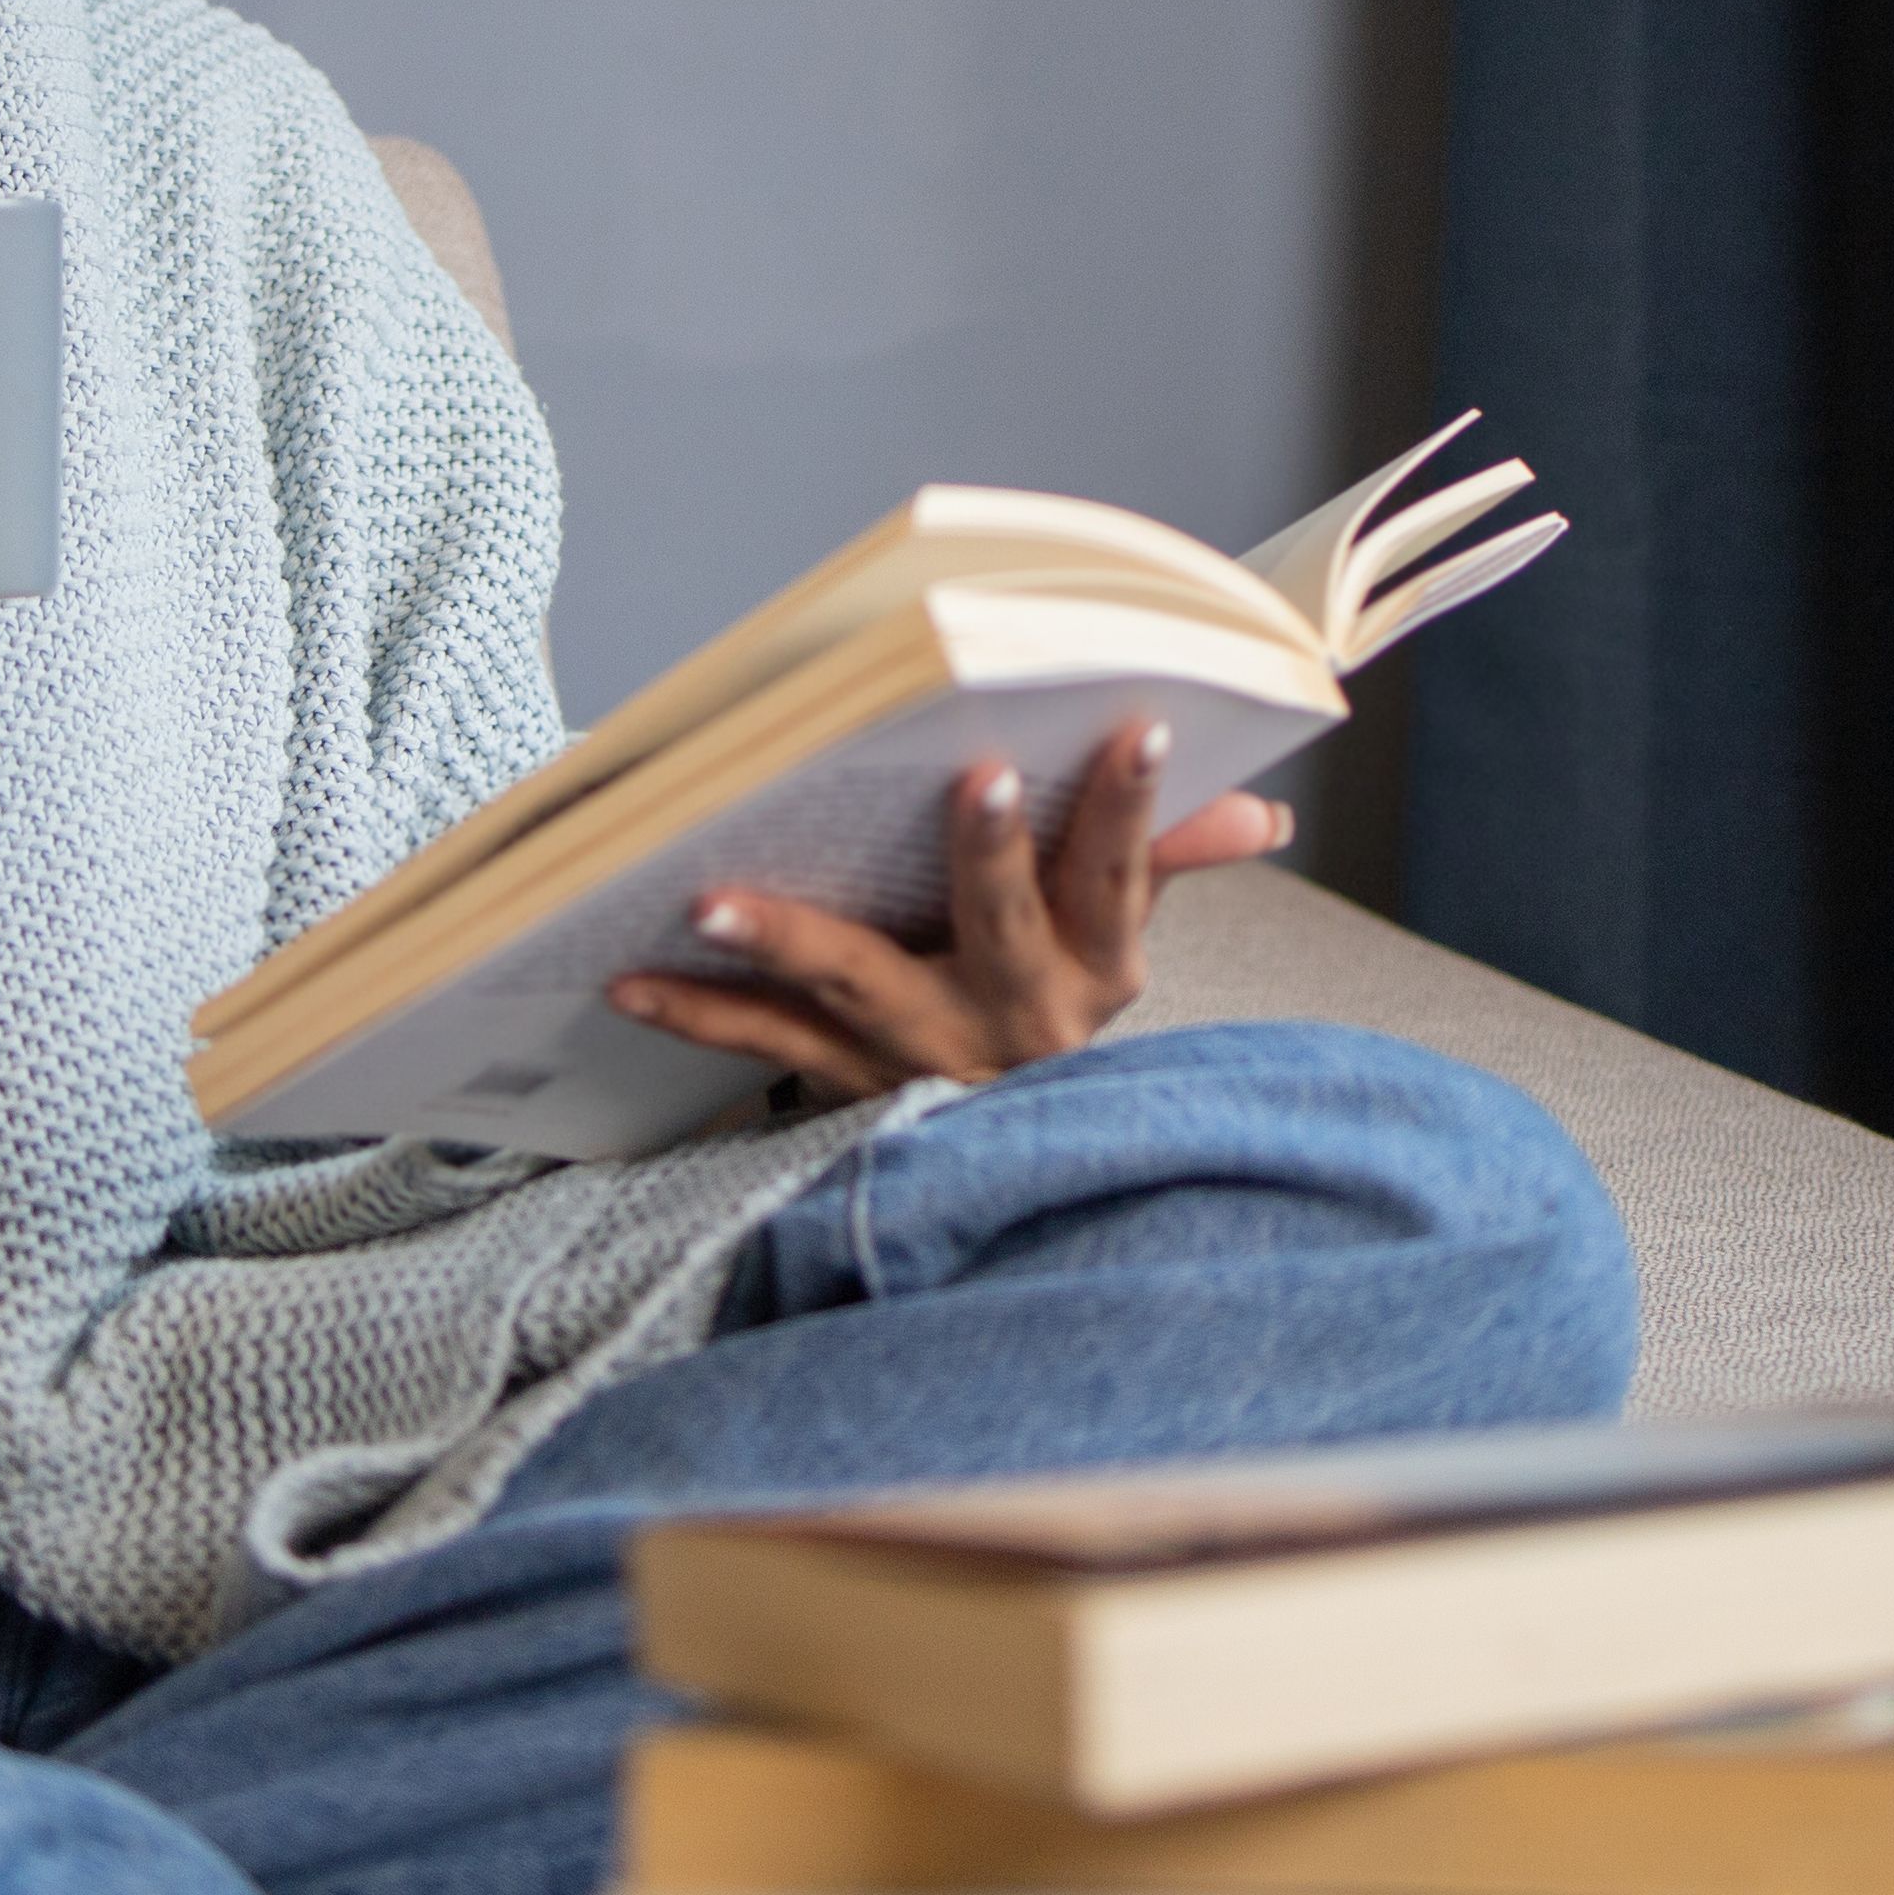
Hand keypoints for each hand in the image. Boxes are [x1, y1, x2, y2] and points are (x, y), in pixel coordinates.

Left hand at [604, 720, 1297, 1102]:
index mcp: (1098, 968)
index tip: (1137, 725)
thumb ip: (1170, 862)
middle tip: (974, 782)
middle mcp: (1019, 1016)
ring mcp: (929, 1053)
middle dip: (992, 856)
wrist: (1010, 1168)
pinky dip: (698, 1013)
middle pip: (1004, 928)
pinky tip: (629, 980)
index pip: (1124, 875)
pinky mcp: (849, 1080)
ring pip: (859, 988)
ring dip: (786, 939)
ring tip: (711, 900)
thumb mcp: (1119, 937)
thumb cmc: (1056, 1003)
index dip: (1132, 805)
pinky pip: (766, 1046)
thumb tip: (1264, 814)